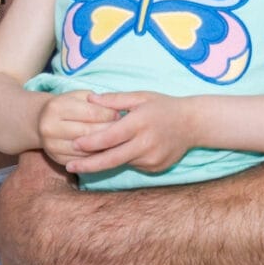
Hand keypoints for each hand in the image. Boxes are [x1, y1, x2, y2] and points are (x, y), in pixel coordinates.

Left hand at [0, 150, 82, 264]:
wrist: (66, 236)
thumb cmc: (51, 195)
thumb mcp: (38, 160)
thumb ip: (31, 154)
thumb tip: (32, 145)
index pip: (7, 205)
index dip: (26, 203)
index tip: (44, 203)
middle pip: (10, 234)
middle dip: (27, 232)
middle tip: (53, 228)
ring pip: (21, 260)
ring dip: (35, 257)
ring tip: (60, 252)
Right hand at [34, 91, 120, 168]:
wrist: (41, 121)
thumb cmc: (67, 105)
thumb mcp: (79, 96)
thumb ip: (96, 102)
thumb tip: (117, 113)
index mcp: (56, 107)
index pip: (90, 113)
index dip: (109, 114)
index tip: (121, 114)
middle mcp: (50, 127)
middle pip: (88, 133)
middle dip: (110, 131)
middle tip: (125, 129)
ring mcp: (51, 146)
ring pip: (86, 149)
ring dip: (106, 147)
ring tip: (120, 141)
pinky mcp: (57, 159)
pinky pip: (82, 160)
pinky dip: (97, 156)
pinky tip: (108, 151)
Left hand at [64, 91, 196, 176]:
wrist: (193, 124)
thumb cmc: (164, 106)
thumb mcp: (140, 97)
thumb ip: (114, 100)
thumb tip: (90, 98)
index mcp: (140, 123)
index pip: (109, 137)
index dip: (90, 143)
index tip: (73, 144)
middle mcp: (146, 144)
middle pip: (111, 159)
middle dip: (89, 164)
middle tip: (70, 166)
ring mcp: (152, 159)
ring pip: (122, 162)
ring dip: (106, 159)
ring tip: (89, 158)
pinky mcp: (156, 168)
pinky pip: (134, 165)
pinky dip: (125, 159)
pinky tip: (124, 151)